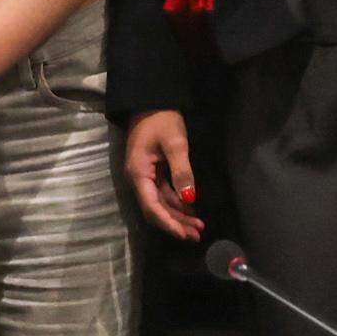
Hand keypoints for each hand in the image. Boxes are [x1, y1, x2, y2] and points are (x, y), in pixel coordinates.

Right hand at [124, 110, 201, 241]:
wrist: (150, 101)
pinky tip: (191, 209)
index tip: (185, 234)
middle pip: (155, 209)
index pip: (151, 207)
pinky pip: (163, 193)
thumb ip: (182, 172)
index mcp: (138, 174)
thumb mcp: (175, 143)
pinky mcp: (152, 172)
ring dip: (177, 215)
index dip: (168, 223)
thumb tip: (189, 199)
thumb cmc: (161, 120)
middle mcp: (138, 179)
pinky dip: (177, 203)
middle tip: (196, 234)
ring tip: (198, 226)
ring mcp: (144, 176)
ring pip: (160, 203)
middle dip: (175, 223)